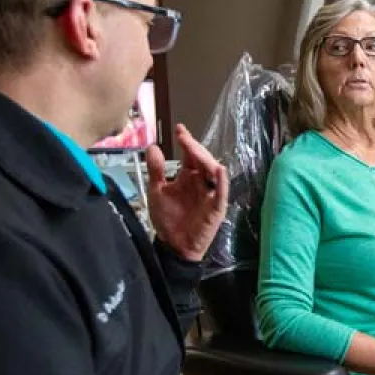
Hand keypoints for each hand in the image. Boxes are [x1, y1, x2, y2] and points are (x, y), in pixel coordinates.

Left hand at [145, 124, 227, 260]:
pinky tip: (218, 171)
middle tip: (184, 138)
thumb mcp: (156, 191)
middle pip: (203, 160)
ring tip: (195, 150)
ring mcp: (210, 194)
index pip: (190, 155)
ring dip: (206, 159)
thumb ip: (156, 170)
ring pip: (214, 172)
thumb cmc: (167, 219)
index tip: (179, 129)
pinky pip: (222, 193)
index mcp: (188, 176)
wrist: (172, 245)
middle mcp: (201, 182)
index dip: (187, 141)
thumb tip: (152, 147)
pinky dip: (222, 182)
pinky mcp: (216, 208)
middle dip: (195, 148)